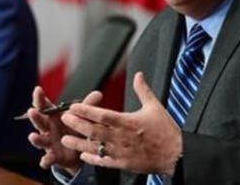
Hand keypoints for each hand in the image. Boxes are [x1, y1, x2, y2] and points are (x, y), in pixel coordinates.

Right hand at [27, 86, 102, 174]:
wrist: (77, 152)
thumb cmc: (74, 129)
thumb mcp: (80, 118)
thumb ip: (87, 106)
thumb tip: (98, 93)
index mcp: (54, 116)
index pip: (44, 105)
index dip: (40, 98)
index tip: (38, 89)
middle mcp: (48, 129)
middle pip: (39, 121)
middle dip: (35, 116)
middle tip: (32, 111)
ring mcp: (49, 143)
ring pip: (40, 140)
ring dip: (36, 138)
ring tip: (33, 136)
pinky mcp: (53, 156)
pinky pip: (47, 159)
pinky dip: (46, 160)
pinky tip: (45, 162)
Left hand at [60, 72, 181, 175]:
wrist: (176, 154)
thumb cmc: (166, 131)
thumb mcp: (155, 107)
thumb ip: (143, 90)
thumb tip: (138, 75)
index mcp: (128, 122)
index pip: (102, 115)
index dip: (86, 111)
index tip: (73, 107)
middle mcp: (122, 137)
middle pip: (94, 131)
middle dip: (77, 125)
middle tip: (64, 119)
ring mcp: (122, 152)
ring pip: (96, 148)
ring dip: (79, 144)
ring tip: (65, 140)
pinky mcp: (124, 164)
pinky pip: (105, 162)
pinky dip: (93, 159)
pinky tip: (83, 156)